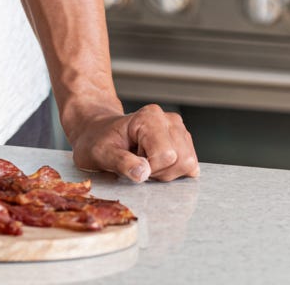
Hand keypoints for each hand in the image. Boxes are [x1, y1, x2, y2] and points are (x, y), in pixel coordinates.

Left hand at [71, 104, 198, 181]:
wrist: (99, 133)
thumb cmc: (98, 141)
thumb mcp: (100, 153)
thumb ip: (121, 162)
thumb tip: (143, 172)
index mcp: (149, 117)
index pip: (166, 155)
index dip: (151, 168)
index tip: (132, 163)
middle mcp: (168, 120)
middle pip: (182, 161)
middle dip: (161, 172)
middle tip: (139, 164)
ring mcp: (179, 130)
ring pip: (189, 165)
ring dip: (167, 172)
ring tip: (146, 162)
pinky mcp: (184, 142)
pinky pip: (191, 166)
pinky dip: (174, 172)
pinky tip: (156, 163)